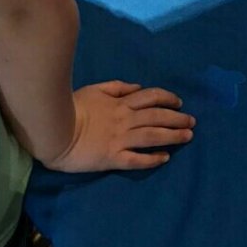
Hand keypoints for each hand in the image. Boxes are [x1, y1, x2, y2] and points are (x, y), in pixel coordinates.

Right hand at [46, 81, 195, 172]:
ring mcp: (120, 139)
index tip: (179, 103)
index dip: (168, 98)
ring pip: (153, 136)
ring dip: (173, 136)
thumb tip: (137, 87)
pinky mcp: (112, 158)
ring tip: (188, 137)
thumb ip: (117, 87)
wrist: (54, 131)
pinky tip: (165, 158)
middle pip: (157, 116)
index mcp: (121, 103)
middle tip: (192, 122)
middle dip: (178, 118)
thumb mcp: (95, 89)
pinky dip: (152, 159)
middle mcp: (125, 120)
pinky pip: (137, 159)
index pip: (151, 97)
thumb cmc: (72, 108)